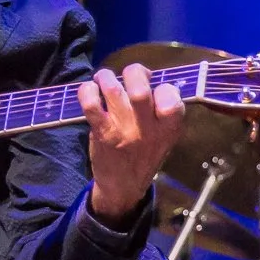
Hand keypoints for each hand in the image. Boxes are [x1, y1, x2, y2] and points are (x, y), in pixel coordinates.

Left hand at [78, 63, 183, 225]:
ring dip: (106, 77)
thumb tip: (150, 76)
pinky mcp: (102, 133)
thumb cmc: (144, 154)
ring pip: (113, 90)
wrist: (124, 186)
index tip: (154, 87)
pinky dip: (88, 91)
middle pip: (140, 90)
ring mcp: (123, 130)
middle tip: (127, 77)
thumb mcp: (165, 136)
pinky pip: (91, 104)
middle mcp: (147, 128)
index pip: (172, 97)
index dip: (163, 86)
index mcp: (168, 127)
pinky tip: (90, 90)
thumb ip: (164, 110)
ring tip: (104, 79)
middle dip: (133, 72)